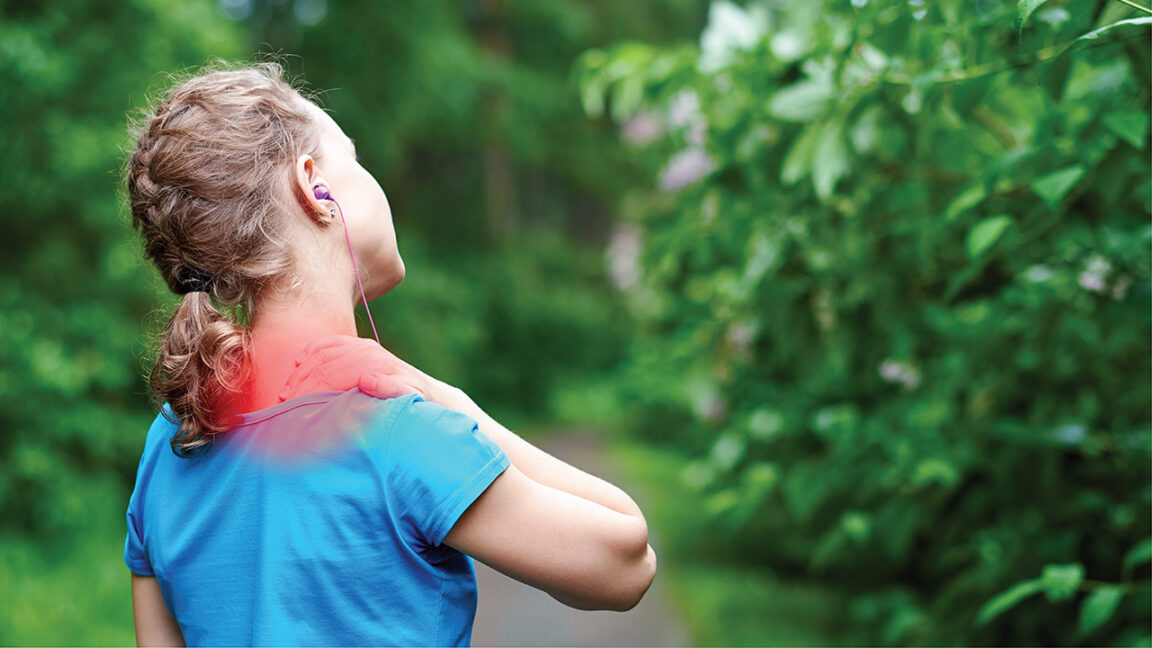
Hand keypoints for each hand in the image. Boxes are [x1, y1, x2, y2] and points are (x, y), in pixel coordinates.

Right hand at [279, 334, 430, 401]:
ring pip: (323, 353)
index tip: (294, 407)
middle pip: (324, 365)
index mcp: (375, 365)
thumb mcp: (407, 399)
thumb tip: (367, 380)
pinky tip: (298, 362)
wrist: (421, 388)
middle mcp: (367, 351)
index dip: (311, 392)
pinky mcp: (358, 345)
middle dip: (300, 384)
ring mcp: (361, 346)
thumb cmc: (411, 401)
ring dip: (301, 372)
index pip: (334, 377)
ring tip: (285, 391)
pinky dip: (312, 350)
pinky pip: (329, 343)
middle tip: (282, 403)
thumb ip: (390, 390)